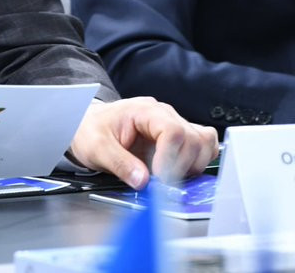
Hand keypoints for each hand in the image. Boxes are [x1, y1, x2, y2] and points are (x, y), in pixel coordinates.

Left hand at [68, 97, 218, 188]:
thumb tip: (142, 181)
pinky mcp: (179, 138)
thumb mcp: (96, 147)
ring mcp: (174, 125)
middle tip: (161, 183)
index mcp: (145, 111)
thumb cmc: (92, 130)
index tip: (158, 177)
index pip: (173, 131)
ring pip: (204, 142)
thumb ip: (119, 163)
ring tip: (171, 177)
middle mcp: (164, 115)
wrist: (90, 124)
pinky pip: (204, 145)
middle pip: (192, 138)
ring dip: (193, 165)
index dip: (169, 158)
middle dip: (181, 166)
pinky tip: (182, 173)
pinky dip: (200, 161)